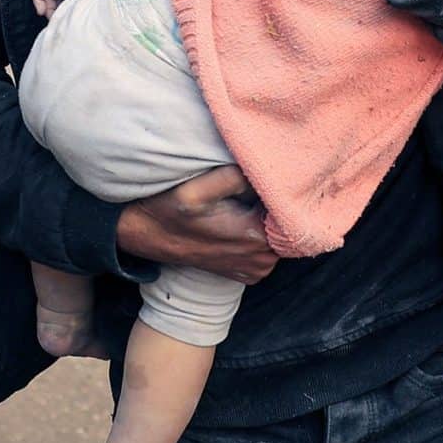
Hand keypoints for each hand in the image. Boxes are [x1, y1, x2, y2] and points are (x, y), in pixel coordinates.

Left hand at [31, 0, 114, 18]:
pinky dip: (38, 2)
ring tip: (52, 18)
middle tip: (59, 25)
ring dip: (47, 10)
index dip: (66, 15)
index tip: (67, 26)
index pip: (68, 4)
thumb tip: (89, 23)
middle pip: (56, 3)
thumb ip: (91, 7)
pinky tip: (42, 11)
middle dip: (56, 14)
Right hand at [116, 167, 275, 284]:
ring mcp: (257, 269)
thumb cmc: (170, 209)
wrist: (147, 234)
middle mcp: (261, 259)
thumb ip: (235, 177)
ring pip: (283, 236)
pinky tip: (249, 215)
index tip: (280, 174)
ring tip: (254, 198)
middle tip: (266, 182)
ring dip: (273, 217)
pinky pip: (272, 249)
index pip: (294, 211)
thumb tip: (269, 170)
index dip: (290, 191)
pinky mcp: (250, 272)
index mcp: (254, 238)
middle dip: (283, 203)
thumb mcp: (197, 188)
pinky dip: (266, 232)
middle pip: (291, 224)